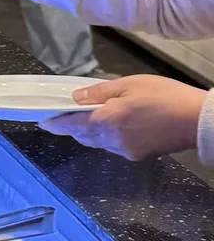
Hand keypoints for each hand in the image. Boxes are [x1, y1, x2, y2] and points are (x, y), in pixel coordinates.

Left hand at [41, 75, 208, 160]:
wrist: (196, 120)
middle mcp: (111, 140)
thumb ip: (99, 92)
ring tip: (90, 118)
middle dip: (72, 128)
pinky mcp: (137, 156)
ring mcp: (125, 150)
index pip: (71, 125)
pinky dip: (107, 138)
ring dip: (89, 133)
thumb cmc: (164, 96)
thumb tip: (76, 98)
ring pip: (97, 143)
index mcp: (106, 121)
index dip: (55, 123)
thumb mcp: (129, 85)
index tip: (44, 122)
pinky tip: (114, 126)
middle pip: (82, 137)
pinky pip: (113, 147)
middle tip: (66, 116)